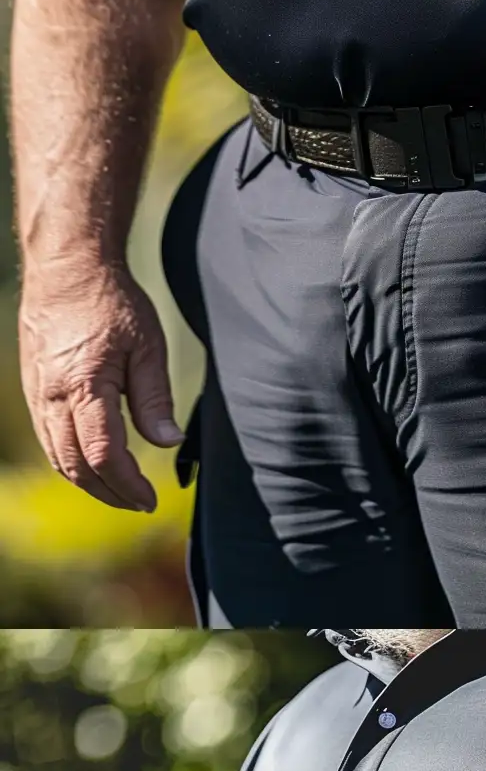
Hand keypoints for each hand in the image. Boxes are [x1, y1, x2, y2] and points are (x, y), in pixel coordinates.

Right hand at [19, 259, 180, 511]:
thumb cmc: (110, 301)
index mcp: (83, 385)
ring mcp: (37, 395)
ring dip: (89, 483)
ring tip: (121, 492)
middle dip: (108, 493)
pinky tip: (94, 466)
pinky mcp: (33, 391)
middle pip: (75, 466)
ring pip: (57, 457)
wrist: (65, 268)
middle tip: (140, 502)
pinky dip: (71, 462)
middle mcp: (52, 396)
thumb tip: (167, 441)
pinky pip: (49, 440)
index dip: (127, 484)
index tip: (150, 499)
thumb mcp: (147, 345)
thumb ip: (154, 397)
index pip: (102, 454)